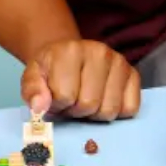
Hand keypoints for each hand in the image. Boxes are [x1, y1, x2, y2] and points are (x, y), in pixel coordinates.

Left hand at [21, 39, 141, 121]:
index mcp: (70, 50)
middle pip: (89, 105)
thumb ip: (32, 91)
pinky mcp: (133, 74)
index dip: (57, 105)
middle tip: (70, 101)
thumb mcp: (33, 77)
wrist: (67, 54)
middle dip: (76, 110)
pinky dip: (116, 112)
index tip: (55, 97)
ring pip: (110, 110)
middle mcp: (99, 52)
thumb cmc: (51, 69)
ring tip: (84, 100)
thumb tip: (39, 108)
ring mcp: (119, 62)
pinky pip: (130, 109)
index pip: (65, 96)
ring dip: (94, 114)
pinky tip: (103, 100)